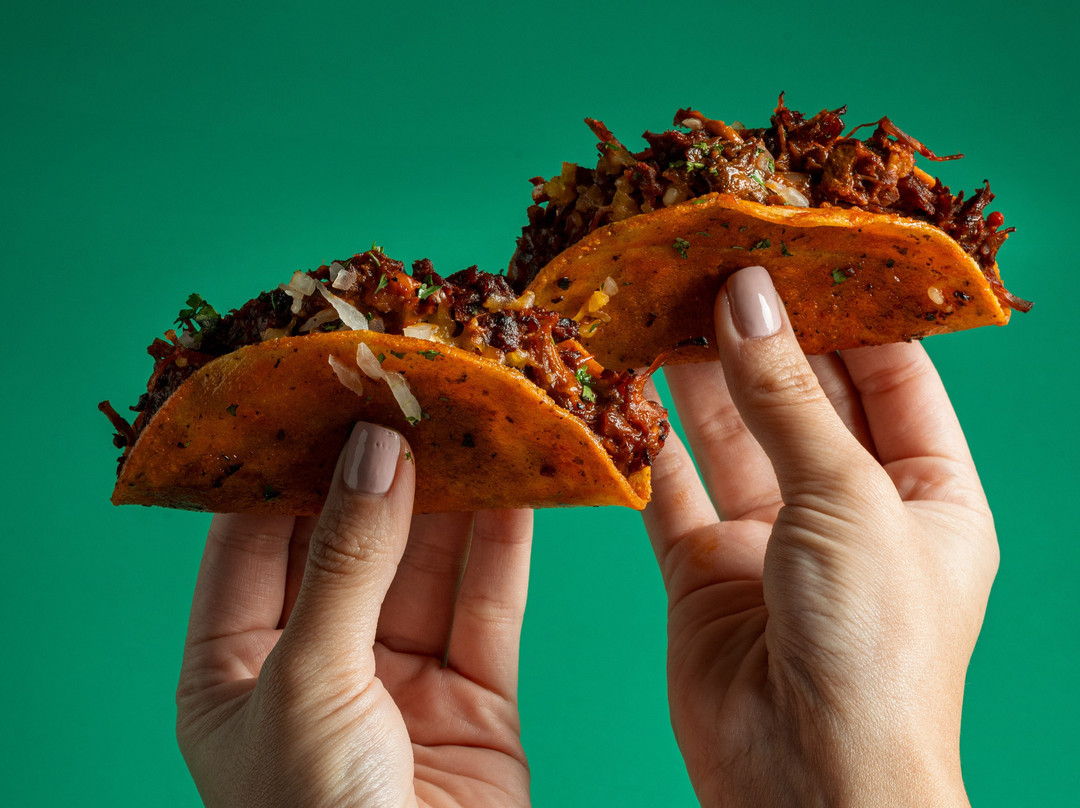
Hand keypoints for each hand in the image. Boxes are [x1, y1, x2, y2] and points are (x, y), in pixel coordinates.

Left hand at [176, 422, 532, 806]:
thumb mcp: (307, 681)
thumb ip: (345, 563)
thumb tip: (375, 449)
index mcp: (234, 672)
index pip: (250, 543)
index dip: (283, 467)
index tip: (314, 393)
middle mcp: (315, 669)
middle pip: (347, 547)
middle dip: (377, 472)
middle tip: (404, 393)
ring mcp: (398, 684)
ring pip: (424, 569)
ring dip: (450, 498)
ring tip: (466, 421)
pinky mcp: (474, 702)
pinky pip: (487, 608)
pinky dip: (503, 550)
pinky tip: (515, 489)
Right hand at [644, 266, 996, 806]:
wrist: (810, 787)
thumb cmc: (873, 651)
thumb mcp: (847, 499)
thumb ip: (788, 397)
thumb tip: (747, 296)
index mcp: (928, 490)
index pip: (890, 369)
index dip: (844, 304)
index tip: (794, 239)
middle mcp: (850, 507)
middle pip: (799, 393)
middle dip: (756, 330)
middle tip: (705, 258)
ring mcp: (774, 539)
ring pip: (728, 433)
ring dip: (694, 374)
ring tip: (657, 302)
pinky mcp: (705, 570)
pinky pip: (672, 489)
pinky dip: (646, 441)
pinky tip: (623, 385)